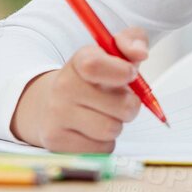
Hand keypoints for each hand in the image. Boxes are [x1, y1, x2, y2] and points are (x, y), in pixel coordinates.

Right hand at [9, 27, 149, 152]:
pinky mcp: (57, 142)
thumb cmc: (92, 80)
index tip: (130, 74)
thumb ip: (131, 42)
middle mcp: (63, 87)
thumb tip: (140, 53)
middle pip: (121, 106)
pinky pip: (102, 149)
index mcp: (78, 62)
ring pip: (111, 130)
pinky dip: (104, 143)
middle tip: (119, 100)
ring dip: (116, 125)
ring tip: (104, 115)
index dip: (122, 71)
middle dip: (129, 106)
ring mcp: (57, 116)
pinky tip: (91, 131)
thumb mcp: (111, 54)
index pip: (95, 65)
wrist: (50, 104)